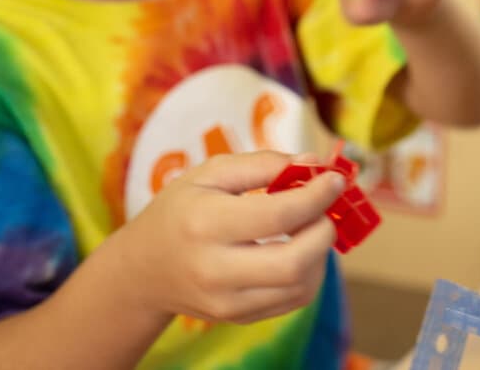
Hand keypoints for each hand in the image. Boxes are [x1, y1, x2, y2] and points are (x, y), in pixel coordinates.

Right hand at [111, 151, 344, 323]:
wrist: (144, 270)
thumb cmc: (181, 211)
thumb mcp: (211, 173)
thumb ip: (263, 164)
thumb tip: (313, 162)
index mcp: (204, 224)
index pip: (277, 216)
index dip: (316, 196)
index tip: (334, 180)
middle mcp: (214, 270)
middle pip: (294, 262)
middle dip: (324, 231)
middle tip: (324, 209)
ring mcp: (227, 302)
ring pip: (301, 286)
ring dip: (320, 252)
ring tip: (309, 227)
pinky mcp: (239, 318)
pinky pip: (294, 300)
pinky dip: (309, 272)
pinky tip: (298, 249)